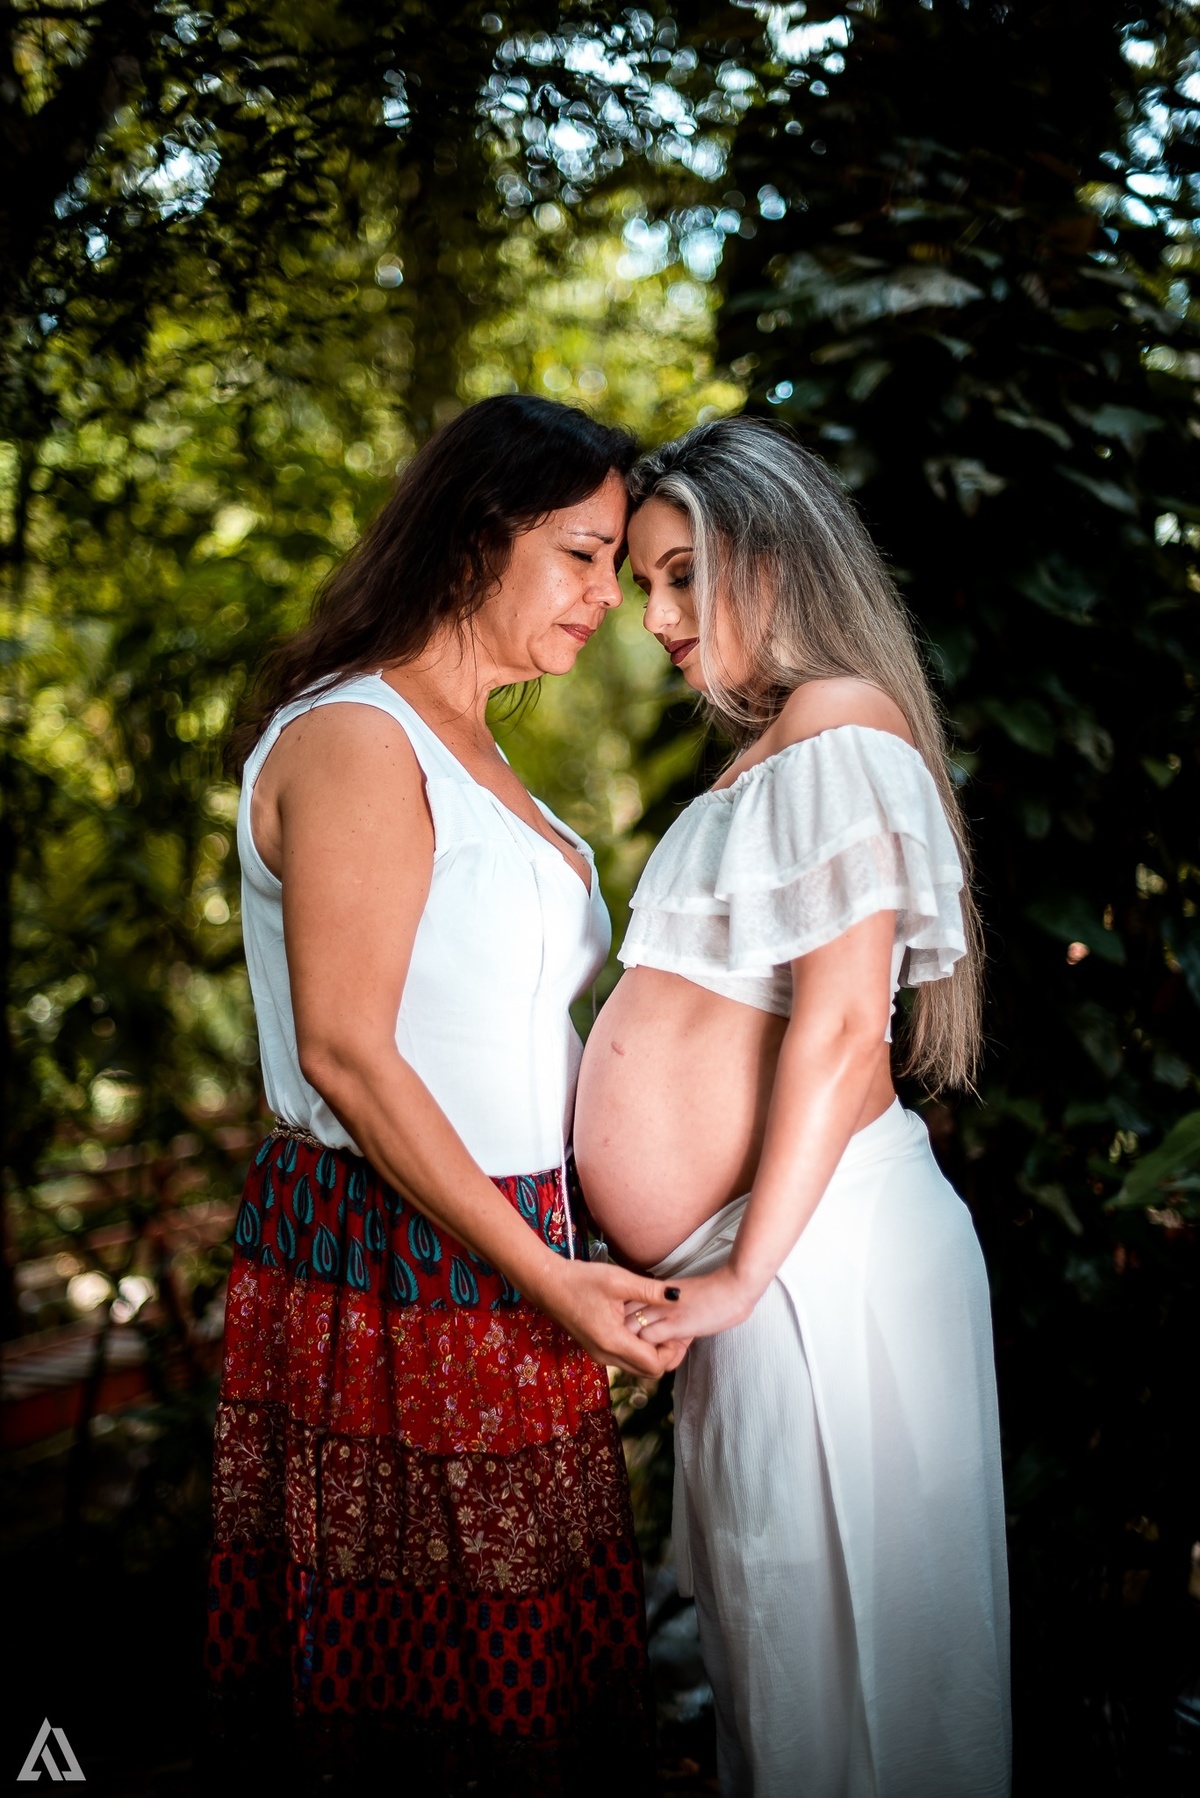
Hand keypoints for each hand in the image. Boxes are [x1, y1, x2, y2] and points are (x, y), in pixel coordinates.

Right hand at [542, 1259, 692, 1376]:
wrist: (547, 1284)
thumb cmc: (581, 1280)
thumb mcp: (618, 1280)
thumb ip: (650, 1290)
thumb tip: (678, 1296)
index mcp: (613, 1342)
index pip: (654, 1365)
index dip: (672, 1352)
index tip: (679, 1331)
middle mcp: (606, 1356)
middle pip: (648, 1372)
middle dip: (666, 1355)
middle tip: (675, 1330)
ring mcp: (599, 1355)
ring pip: (636, 1367)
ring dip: (652, 1353)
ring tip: (661, 1326)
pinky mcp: (596, 1349)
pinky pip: (625, 1359)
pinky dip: (639, 1349)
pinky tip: (643, 1326)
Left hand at [625, 1265, 757, 1344]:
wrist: (735, 1286)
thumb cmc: (717, 1291)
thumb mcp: (687, 1295)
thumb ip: (673, 1306)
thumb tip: (668, 1325)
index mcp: (656, 1290)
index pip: (625, 1303)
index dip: (624, 1320)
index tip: (630, 1335)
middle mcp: (654, 1298)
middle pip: (621, 1314)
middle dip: (623, 1333)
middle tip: (633, 1350)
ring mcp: (662, 1310)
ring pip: (629, 1328)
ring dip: (634, 1344)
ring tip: (646, 1356)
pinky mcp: (674, 1324)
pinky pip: (648, 1341)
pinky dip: (649, 1352)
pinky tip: (660, 1357)